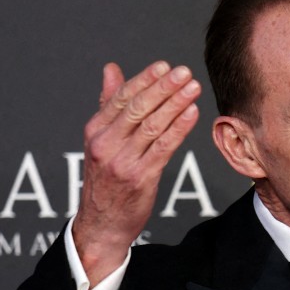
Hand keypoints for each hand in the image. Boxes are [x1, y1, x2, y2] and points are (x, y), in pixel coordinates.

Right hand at [72, 61, 201, 285]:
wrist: (101, 224)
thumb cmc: (105, 180)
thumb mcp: (100, 140)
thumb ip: (109, 104)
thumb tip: (112, 69)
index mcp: (95, 131)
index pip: (122, 98)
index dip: (145, 79)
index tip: (165, 66)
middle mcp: (105, 144)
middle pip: (138, 108)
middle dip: (164, 87)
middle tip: (185, 72)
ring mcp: (122, 161)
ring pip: (153, 125)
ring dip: (176, 104)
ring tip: (193, 88)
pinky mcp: (140, 178)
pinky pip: (163, 147)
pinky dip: (179, 128)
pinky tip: (192, 113)